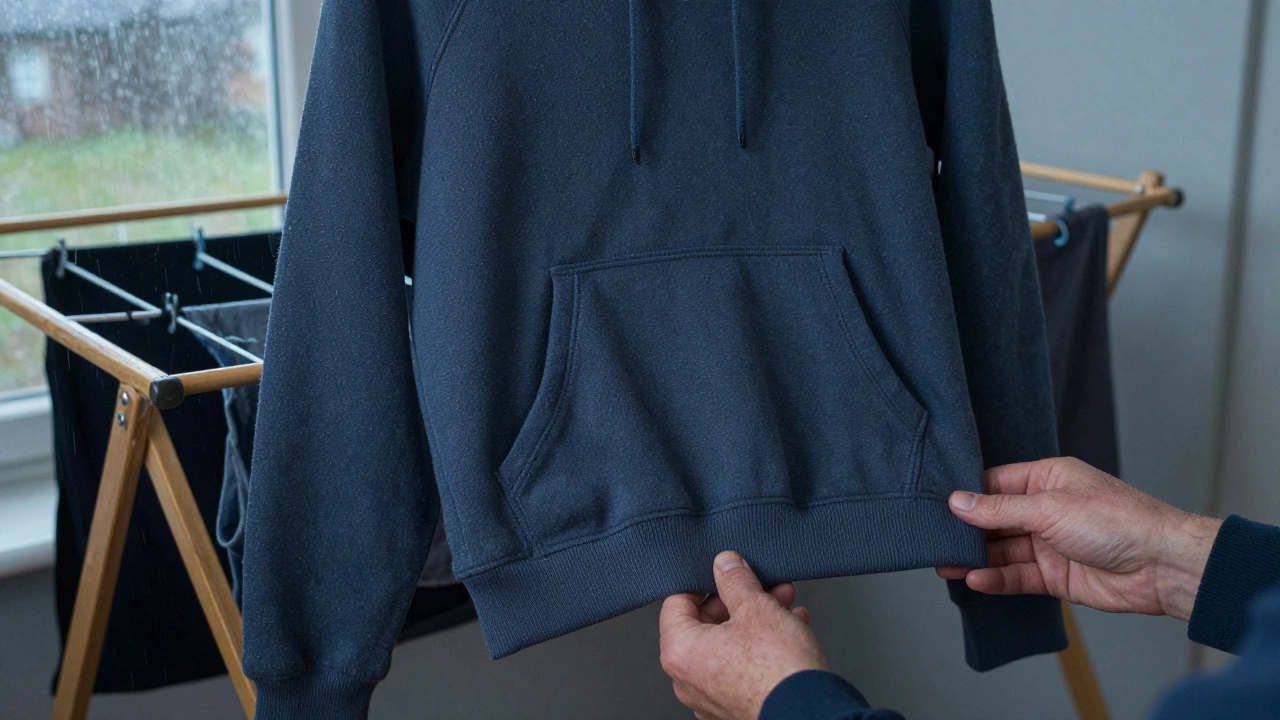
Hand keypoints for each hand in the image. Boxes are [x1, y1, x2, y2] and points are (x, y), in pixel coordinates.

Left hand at [659, 551, 825, 719]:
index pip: (676, 602)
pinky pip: (742, 668)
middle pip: (705, 624)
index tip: (722, 572)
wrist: (811, 714)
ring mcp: (711, 698)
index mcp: (680, 652)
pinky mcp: (735, 707)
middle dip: (738, 599)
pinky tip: (790, 630)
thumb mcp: (757, 607)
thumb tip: (726, 565)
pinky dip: (761, 647)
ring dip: (756, 620)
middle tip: (760, 584)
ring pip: (728, 645)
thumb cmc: (779, 671)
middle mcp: (688, 680)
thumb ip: (735, 580)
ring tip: (784, 603)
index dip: (702, 581)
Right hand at [937, 457, 1221, 620]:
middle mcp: (1046, 509)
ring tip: (945, 565)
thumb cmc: (1117, 521)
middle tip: (934, 539)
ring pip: (1002, 550)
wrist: (1161, 566)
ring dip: (976, 558)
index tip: (935, 504)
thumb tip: (958, 501)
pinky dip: (996, 579)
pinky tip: (975, 580)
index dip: (967, 494)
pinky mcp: (1055, 575)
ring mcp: (1050, 543)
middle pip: (995, 519)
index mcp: (1047, 478)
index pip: (995, 483)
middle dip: (966, 530)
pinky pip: (1017, 576)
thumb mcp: (1049, 507)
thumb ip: (999, 509)